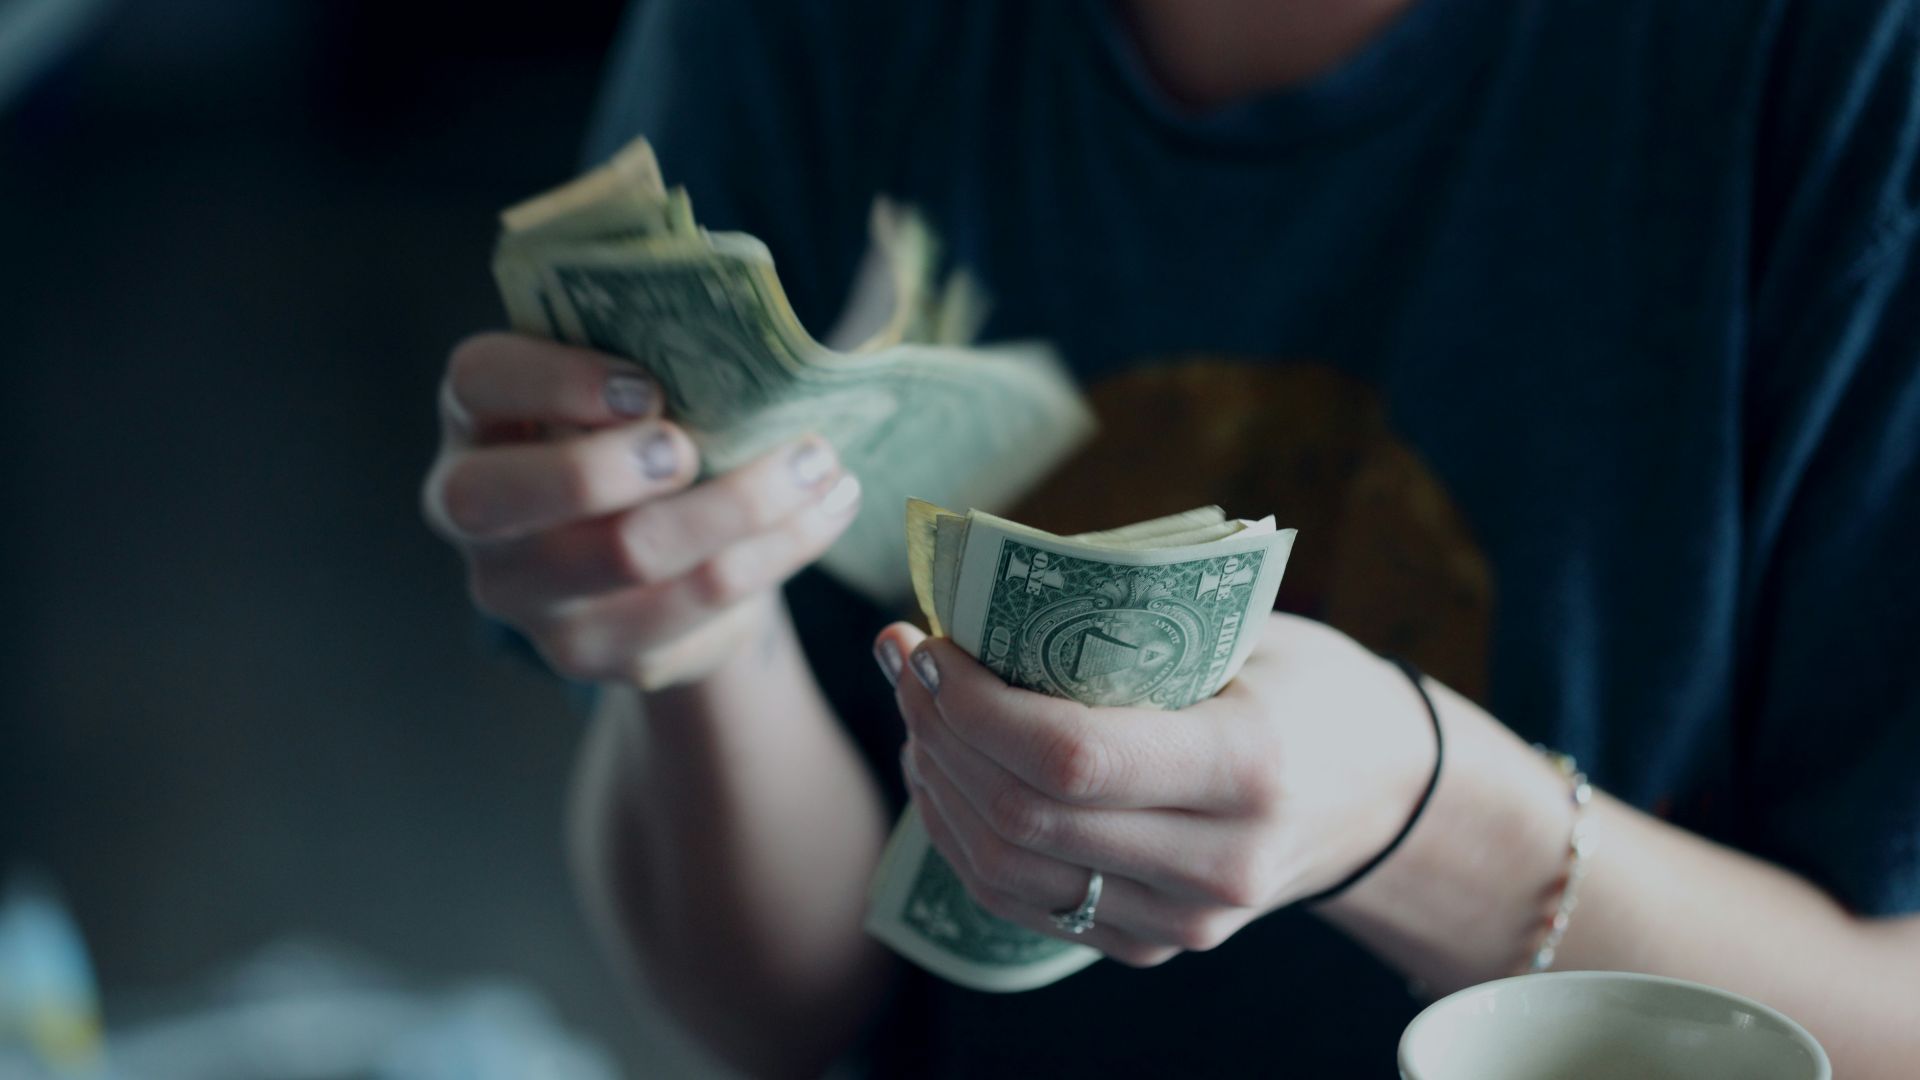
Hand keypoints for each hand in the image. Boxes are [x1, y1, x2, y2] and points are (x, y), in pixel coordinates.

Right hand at [423, 333, 861, 688]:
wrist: (661, 556)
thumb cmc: (642, 436)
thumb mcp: (629, 386)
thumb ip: (653, 354)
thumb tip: (752, 335)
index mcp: (478, 419)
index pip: (477, 382)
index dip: (553, 380)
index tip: (647, 386)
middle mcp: (475, 514)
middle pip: (508, 497)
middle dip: (610, 466)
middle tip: (693, 447)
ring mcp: (528, 597)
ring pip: (628, 555)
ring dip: (741, 503)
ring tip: (819, 463)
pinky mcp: (597, 653)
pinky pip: (697, 606)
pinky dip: (777, 551)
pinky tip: (825, 510)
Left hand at [874, 613, 1434, 966]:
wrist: (1382, 794)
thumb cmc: (1306, 686)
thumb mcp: (1245, 632)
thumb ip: (1129, 625)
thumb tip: (980, 595)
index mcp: (1249, 766)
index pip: (1071, 757)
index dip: (974, 705)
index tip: (929, 643)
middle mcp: (1218, 863)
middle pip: (1024, 817)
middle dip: (939, 732)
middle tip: (905, 661)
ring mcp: (1185, 920)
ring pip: (1006, 871)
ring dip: (937, 784)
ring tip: (916, 711)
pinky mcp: (1153, 945)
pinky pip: (1022, 903)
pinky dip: (963, 836)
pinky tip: (945, 771)